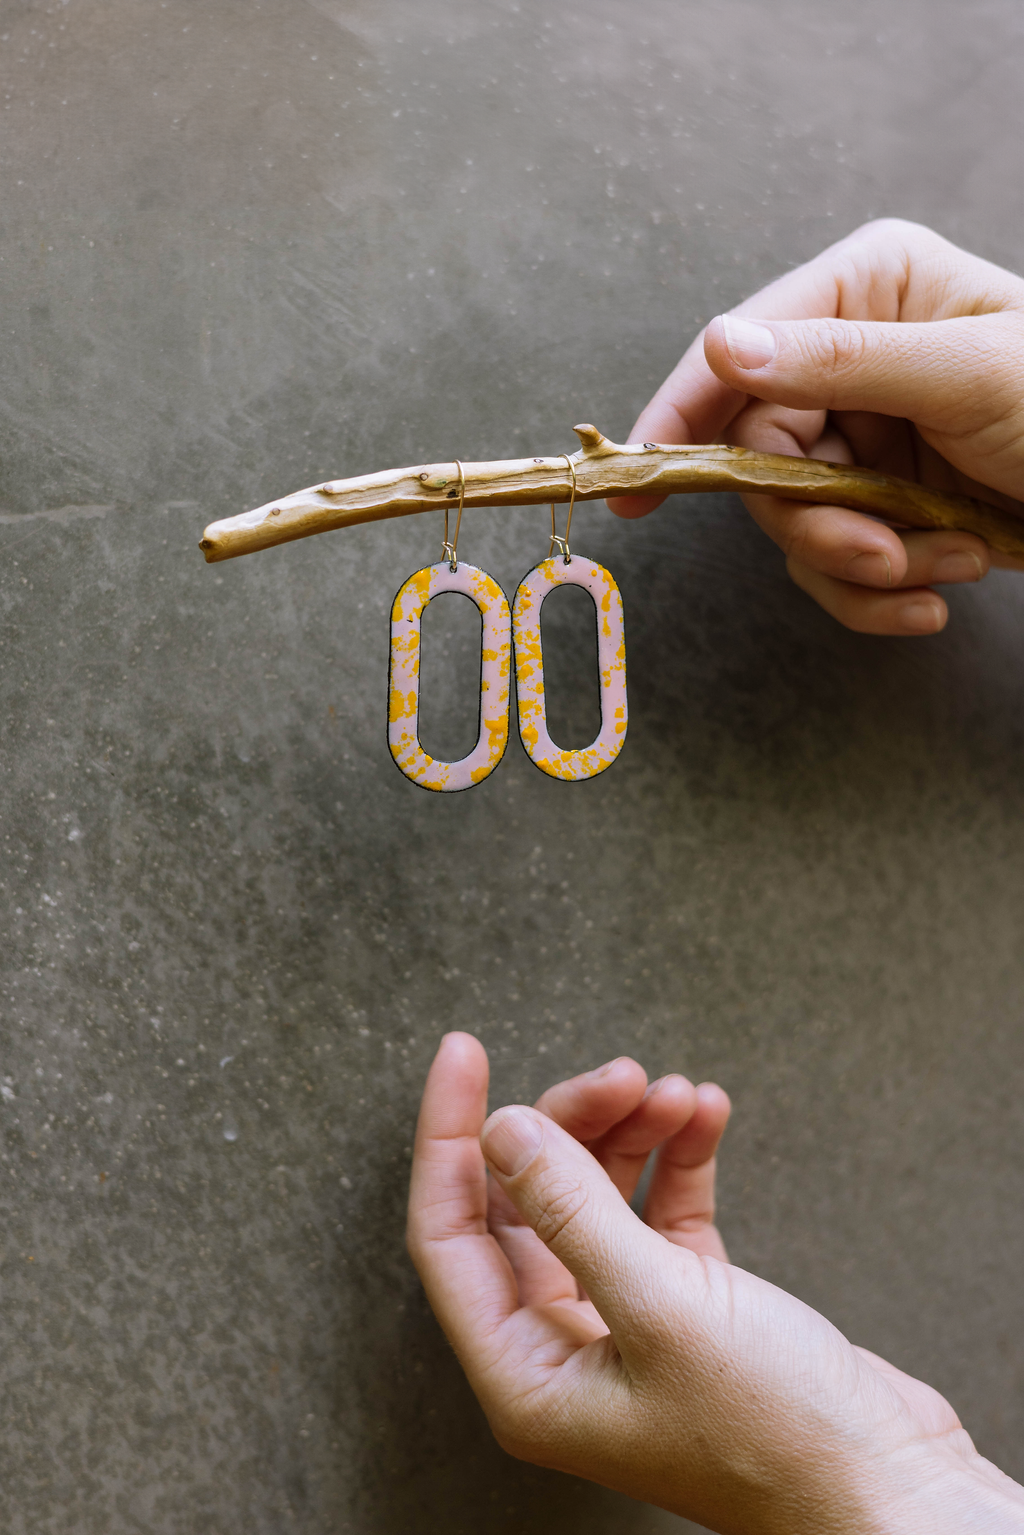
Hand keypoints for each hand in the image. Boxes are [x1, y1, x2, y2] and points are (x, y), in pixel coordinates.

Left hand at [407, 1033, 1023, 1533]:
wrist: (892, 1490)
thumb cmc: (777, 1438)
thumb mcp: (661, 1308)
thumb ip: (571, 1211)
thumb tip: (502, 1131)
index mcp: (527, 1375)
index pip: (450, 1232)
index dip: (450, 1135)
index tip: (463, 1056)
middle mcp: (565, 1349)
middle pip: (528, 1201)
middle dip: (570, 1126)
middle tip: (620, 1075)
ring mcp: (626, 1324)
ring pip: (596, 1197)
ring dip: (631, 1134)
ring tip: (674, 1092)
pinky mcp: (688, 1305)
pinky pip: (660, 1210)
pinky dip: (677, 1158)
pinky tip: (704, 1116)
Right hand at [610, 218, 1023, 634]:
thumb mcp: (964, 372)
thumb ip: (838, 360)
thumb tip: (722, 347)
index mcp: (866, 292)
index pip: (742, 356)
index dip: (684, 420)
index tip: (639, 483)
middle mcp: (850, 361)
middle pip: (762, 458)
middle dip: (821, 523)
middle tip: (878, 554)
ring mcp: (864, 438)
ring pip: (797, 522)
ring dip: (865, 563)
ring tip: (941, 567)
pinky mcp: (882, 504)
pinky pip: (835, 563)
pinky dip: (880, 591)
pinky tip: (936, 593)